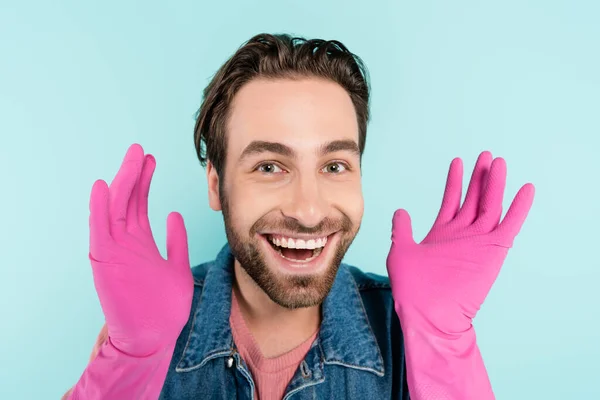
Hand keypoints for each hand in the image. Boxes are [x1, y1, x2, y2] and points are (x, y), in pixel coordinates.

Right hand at [89, 143, 193, 356]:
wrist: (153, 337)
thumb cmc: (165, 307)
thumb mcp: (177, 266)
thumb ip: (176, 241)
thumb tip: (175, 214)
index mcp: (140, 243)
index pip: (139, 204)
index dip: (144, 181)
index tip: (151, 160)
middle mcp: (124, 243)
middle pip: (126, 200)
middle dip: (133, 174)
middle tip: (140, 150)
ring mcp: (114, 251)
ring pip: (114, 209)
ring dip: (121, 183)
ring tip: (132, 158)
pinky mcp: (106, 261)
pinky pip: (100, 231)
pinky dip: (98, 209)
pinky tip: (101, 187)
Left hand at [386, 151, 534, 333]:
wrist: (429, 315)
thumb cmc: (412, 290)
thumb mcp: (401, 253)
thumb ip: (402, 231)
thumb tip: (400, 211)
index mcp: (442, 233)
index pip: (452, 200)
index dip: (455, 181)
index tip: (459, 161)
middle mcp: (462, 235)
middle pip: (474, 199)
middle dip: (480, 177)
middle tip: (486, 155)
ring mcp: (478, 242)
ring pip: (491, 206)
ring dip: (496, 185)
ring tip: (499, 162)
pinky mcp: (493, 251)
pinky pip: (510, 226)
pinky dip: (519, 208)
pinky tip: (526, 189)